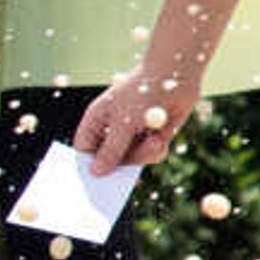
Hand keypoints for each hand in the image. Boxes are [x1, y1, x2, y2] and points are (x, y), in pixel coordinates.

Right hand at [75, 64, 201, 172]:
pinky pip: (150, 155)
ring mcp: (133, 133)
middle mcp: (113, 128)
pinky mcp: (153, 135)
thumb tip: (95, 172)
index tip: (90, 184)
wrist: (175, 75)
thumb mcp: (124, 123)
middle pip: (109, 160)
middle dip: (121, 167)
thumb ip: (111, 149)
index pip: (84, 149)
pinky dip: (157, 149)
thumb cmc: (142, 92)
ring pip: (133, 160)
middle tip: (121, 183)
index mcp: (96, 120)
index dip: (86, 166)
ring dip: (144, 154)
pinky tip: (162, 136)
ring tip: (154, 140)